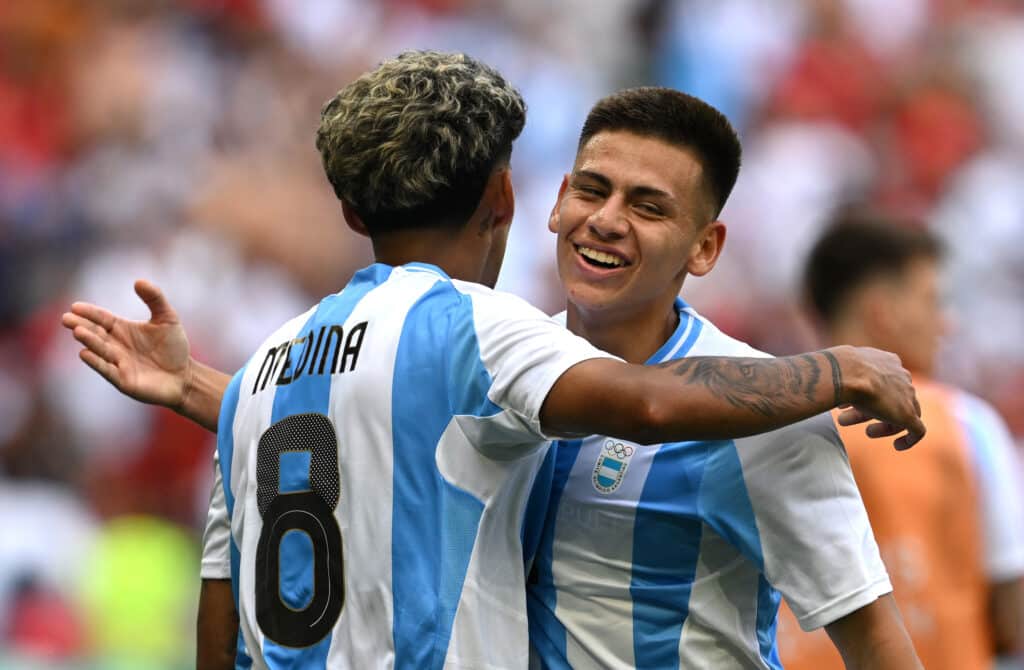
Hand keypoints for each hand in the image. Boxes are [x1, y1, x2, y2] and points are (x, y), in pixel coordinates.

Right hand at [61, 279, 192, 409]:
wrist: (184, 376)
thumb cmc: (173, 346)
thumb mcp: (167, 318)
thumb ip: (155, 298)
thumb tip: (139, 281)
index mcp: (122, 329)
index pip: (102, 318)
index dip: (90, 313)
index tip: (75, 306)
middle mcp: (116, 345)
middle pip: (96, 333)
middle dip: (81, 326)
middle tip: (66, 318)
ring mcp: (118, 363)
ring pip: (100, 350)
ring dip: (89, 341)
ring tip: (77, 331)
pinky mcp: (123, 380)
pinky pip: (107, 370)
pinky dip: (96, 362)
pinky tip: (84, 353)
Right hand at [828, 345, 924, 450]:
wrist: (847, 372)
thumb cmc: (837, 369)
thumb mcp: (837, 367)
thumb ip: (838, 372)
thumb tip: (819, 377)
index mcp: (889, 362)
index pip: (886, 381)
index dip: (868, 394)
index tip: (848, 405)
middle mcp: (902, 376)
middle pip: (893, 397)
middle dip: (871, 409)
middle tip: (849, 419)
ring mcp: (908, 396)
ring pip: (903, 414)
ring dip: (885, 425)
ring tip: (868, 433)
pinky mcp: (909, 415)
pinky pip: (917, 431)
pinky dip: (909, 440)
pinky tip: (898, 446)